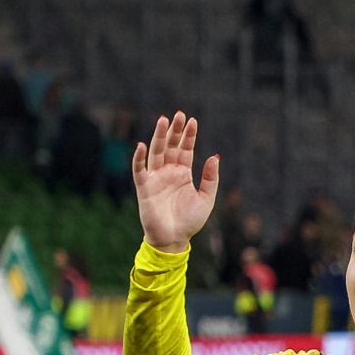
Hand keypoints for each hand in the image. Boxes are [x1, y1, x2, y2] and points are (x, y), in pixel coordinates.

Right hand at [132, 112, 218, 253]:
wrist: (174, 239)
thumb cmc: (190, 221)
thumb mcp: (206, 198)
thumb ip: (210, 178)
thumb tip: (214, 156)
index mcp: (183, 173)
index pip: (185, 149)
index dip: (188, 136)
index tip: (193, 121)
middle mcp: (168, 172)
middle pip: (170, 146)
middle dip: (174, 131)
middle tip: (179, 114)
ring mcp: (156, 178)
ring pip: (156, 153)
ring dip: (159, 137)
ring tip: (163, 121)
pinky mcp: (144, 188)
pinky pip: (139, 170)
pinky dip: (139, 158)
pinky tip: (142, 145)